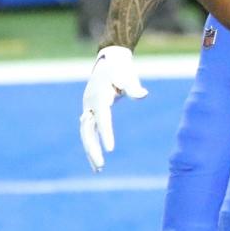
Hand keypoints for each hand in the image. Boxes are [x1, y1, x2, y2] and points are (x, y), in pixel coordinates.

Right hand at [79, 46, 147, 170]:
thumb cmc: (121, 68)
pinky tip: (96, 159)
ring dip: (90, 150)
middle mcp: (90, 104)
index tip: (110, 150)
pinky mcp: (91, 111)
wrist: (110, 60)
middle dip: (93, 149)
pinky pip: (89, 131)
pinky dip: (92, 144)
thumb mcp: (128, 75)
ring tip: (98, 169)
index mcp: (99, 97)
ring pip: (86, 133)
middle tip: (101, 167)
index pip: (102, 119)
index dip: (106, 134)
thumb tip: (143, 95)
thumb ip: (133, 87)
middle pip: (88, 131)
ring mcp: (88, 108)